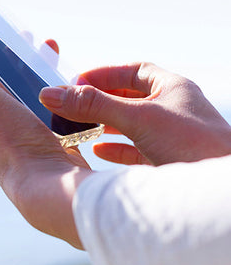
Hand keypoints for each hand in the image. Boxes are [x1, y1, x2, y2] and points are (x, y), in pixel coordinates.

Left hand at [0, 16, 91, 248]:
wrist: (50, 189)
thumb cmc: (11, 143)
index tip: (8, 33)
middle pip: (9, 88)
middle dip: (22, 63)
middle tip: (39, 43)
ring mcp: (26, 142)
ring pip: (34, 100)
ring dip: (43, 76)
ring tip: (56, 58)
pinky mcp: (53, 148)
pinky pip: (56, 115)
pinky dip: (61, 97)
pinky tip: (73, 89)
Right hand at [39, 62, 230, 165]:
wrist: (221, 192)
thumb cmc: (193, 145)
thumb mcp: (138, 118)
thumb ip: (94, 105)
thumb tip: (51, 93)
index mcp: (172, 88)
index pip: (132, 72)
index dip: (104, 75)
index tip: (76, 83)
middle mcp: (173, 109)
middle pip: (130, 98)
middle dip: (100, 102)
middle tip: (73, 107)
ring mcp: (173, 137)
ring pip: (132, 126)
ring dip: (106, 126)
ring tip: (80, 128)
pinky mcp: (170, 162)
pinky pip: (137, 151)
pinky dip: (116, 150)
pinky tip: (99, 153)